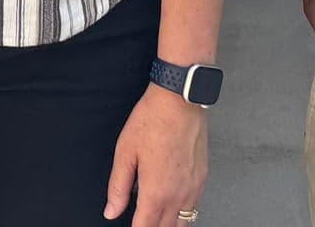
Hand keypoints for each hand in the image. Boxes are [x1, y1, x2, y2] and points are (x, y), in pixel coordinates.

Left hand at [104, 85, 207, 224]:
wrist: (179, 100)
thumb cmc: (152, 120)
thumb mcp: (125, 153)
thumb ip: (118, 187)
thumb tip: (111, 211)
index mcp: (156, 192)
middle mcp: (178, 194)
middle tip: (141, 222)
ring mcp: (193, 187)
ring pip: (184, 222)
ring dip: (169, 224)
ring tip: (156, 218)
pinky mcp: (203, 177)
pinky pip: (194, 206)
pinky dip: (183, 212)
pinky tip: (173, 204)